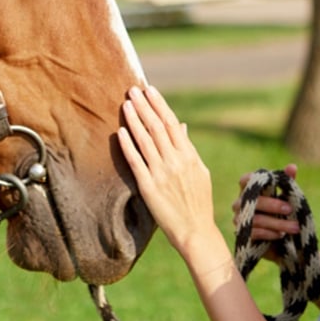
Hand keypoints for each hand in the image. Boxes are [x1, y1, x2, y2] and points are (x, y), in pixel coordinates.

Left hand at [117, 86, 218, 255]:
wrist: (196, 231)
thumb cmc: (198, 201)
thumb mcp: (199, 171)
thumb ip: (187, 148)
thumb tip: (180, 126)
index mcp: (190, 156)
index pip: (171, 123)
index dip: (159, 105)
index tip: (149, 90)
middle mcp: (176, 161)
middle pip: (157, 127)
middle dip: (144, 106)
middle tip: (132, 89)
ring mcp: (162, 174)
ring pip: (145, 140)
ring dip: (134, 120)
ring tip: (125, 103)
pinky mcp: (149, 188)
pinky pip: (136, 162)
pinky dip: (128, 145)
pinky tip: (120, 132)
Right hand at [231, 163, 300, 262]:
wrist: (278, 242)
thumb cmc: (280, 213)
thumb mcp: (286, 197)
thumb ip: (287, 182)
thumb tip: (292, 166)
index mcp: (249, 191)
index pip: (245, 180)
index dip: (253, 179)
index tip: (271, 181)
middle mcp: (240, 203)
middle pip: (253, 201)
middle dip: (273, 205)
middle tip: (290, 209)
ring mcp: (239, 220)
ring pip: (256, 219)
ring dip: (277, 223)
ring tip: (295, 227)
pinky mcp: (242, 236)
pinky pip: (254, 232)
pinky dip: (270, 233)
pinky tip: (281, 235)